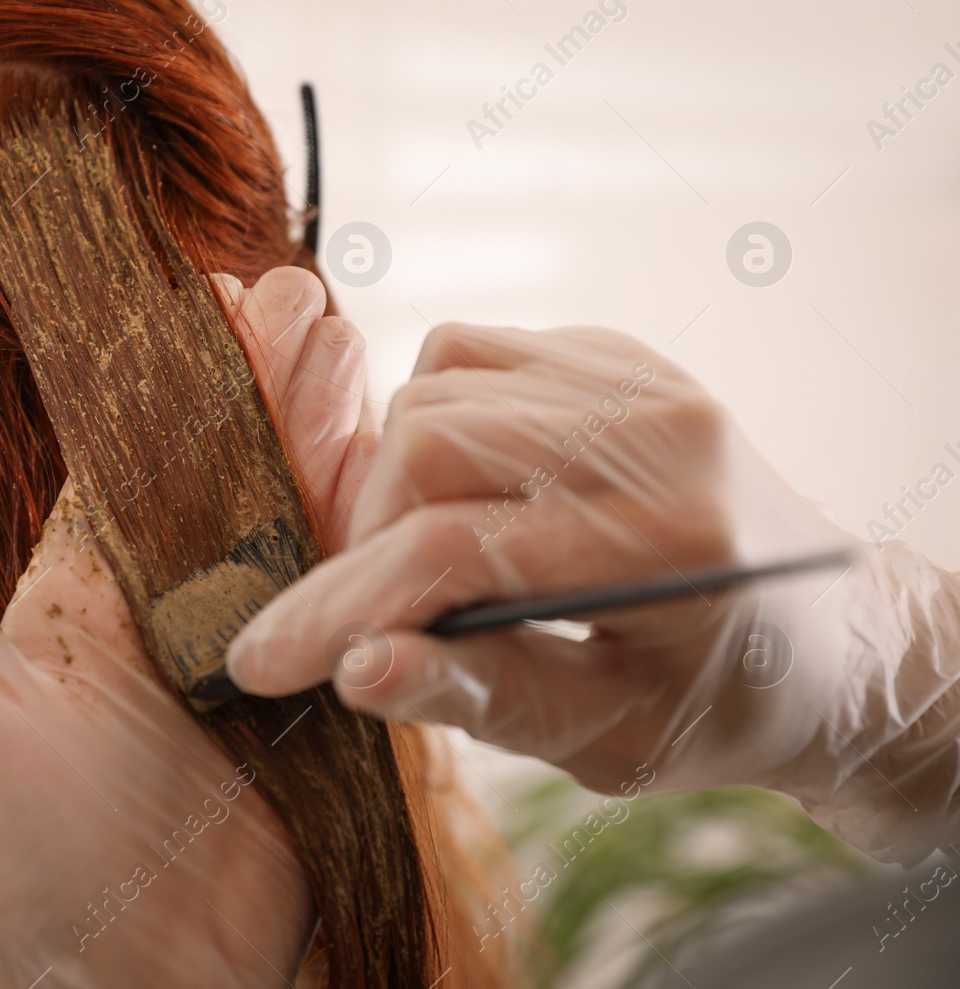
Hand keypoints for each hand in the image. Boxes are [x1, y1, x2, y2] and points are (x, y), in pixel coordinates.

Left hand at [0, 267, 375, 985]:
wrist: (120, 978)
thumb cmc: (12, 858)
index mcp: (85, 597)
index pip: (132, 460)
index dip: (170, 379)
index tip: (203, 296)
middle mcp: (171, 616)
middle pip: (228, 474)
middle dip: (265, 385)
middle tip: (301, 296)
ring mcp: (249, 657)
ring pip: (297, 522)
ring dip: (324, 434)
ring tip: (350, 343)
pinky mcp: (314, 708)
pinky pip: (354, 607)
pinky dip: (377, 534)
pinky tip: (400, 461)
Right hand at [227, 322, 959, 863]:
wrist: (827, 634)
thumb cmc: (721, 704)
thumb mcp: (609, 740)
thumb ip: (481, 697)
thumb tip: (353, 668)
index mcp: (677, 540)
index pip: (457, 550)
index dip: (338, 608)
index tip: (263, 662)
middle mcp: (665, 429)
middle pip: (429, 439)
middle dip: (361, 539)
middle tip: (364, 614)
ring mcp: (640, 373)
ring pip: (434, 386)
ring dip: (393, 481)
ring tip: (421, 562)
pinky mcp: (612, 350)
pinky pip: (465, 355)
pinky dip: (431, 424)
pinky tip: (461, 495)